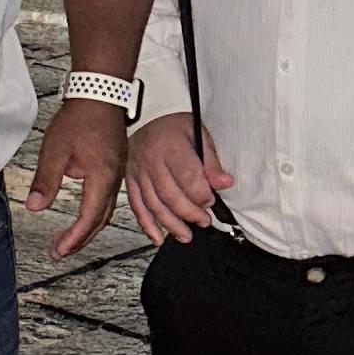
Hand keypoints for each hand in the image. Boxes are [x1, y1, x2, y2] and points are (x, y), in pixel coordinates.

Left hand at [25, 97, 130, 257]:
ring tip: (69, 239)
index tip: (59, 250)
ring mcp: (118, 173)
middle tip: (60, 252)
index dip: (74, 238)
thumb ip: (46, 181)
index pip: (89, 217)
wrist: (100, 93)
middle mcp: (114, 179)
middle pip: (100, 219)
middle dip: (80, 239)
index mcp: (101, 177)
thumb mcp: (55, 150)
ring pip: (106, 210)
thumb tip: (35, 207)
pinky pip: (108, 197)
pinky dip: (95, 212)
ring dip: (88, 227)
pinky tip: (82, 214)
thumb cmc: (80, 117)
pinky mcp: (115, 166)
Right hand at [126, 112, 232, 245]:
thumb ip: (211, 161)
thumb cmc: (175, 127)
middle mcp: (151, 160)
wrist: (144, 116)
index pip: (187, 177)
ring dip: (170, 224)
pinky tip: (158, 238)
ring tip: (186, 236)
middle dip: (189, 213)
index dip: (201, 194)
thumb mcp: (198, 134)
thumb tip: (224, 184)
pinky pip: (137, 206)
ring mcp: (137, 172)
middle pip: (169, 195)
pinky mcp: (129, 181)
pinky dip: (147, 225)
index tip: (212, 201)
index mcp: (170, 146)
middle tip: (204, 222)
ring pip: (153, 204)